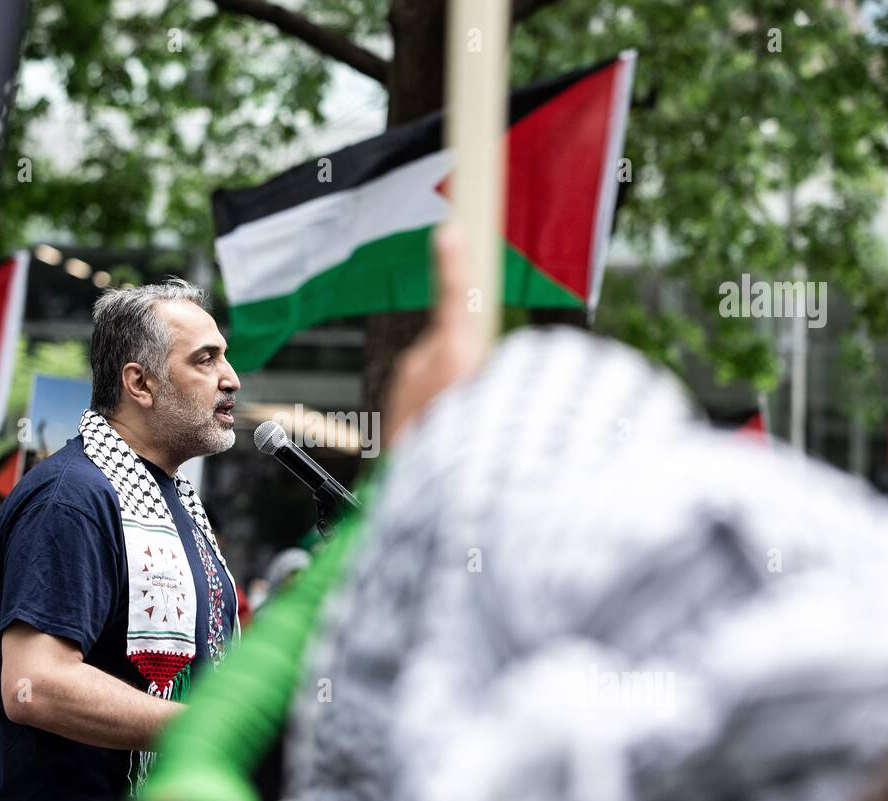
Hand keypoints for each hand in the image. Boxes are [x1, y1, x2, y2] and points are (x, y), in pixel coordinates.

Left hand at [382, 223, 486, 447]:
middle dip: (467, 358)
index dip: (454, 262)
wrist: (417, 482)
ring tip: (455, 422)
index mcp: (456, 354)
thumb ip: (486, 366)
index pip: (457, 297)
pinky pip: (421, 385)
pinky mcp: (396, 395)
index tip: (448, 231)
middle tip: (473, 395)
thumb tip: (481, 353)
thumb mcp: (491, 396)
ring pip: (437, 365)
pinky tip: (438, 428)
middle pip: (455, 339)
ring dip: (449, 386)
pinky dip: (434, 400)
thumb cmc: (463, 446)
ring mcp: (406, 377)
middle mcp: (424, 359)